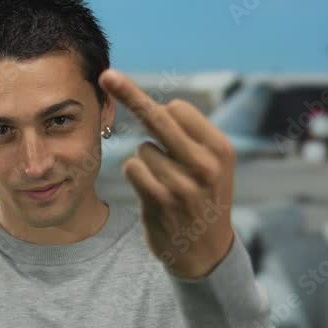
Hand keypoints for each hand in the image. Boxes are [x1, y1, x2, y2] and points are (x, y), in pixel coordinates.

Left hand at [99, 68, 234, 278]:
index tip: (147, 101)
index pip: (178, 109)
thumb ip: (188, 138)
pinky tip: (152, 192)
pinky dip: (136, 176)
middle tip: (108, 75)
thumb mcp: (212, 166)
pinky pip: (132, 169)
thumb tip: (156, 106)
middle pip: (157, 118)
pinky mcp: (160, 201)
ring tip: (166, 184)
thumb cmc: (203, 199)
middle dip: (129, 93)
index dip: (163, 112)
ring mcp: (182, 184)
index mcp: (220, 150)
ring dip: (145, 162)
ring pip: (142, 150)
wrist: (206, 252)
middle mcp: (205, 164)